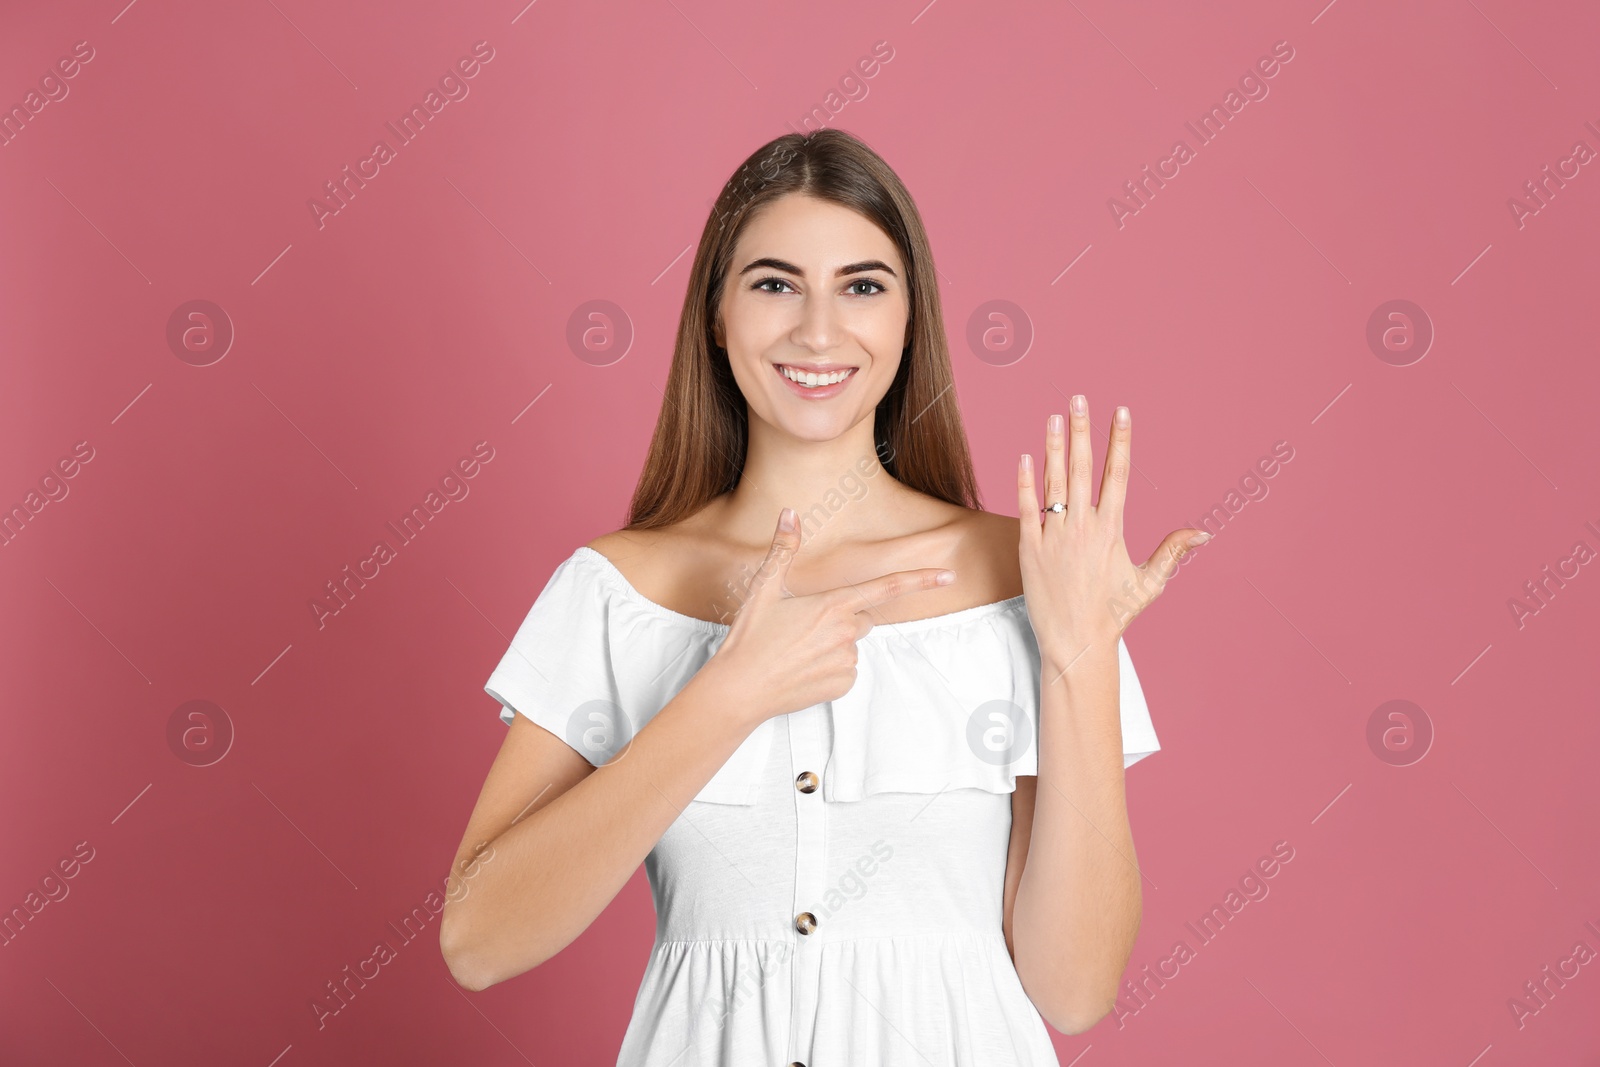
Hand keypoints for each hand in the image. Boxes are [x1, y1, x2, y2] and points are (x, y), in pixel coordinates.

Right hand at [707, 508, 957, 723]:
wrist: (739, 690)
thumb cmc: (750, 638)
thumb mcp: (764, 588)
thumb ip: (783, 549)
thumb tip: (790, 512)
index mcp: (833, 605)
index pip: (887, 588)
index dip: (920, 579)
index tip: (948, 575)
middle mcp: (847, 633)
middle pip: (861, 617)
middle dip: (841, 617)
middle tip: (803, 626)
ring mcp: (847, 662)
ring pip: (851, 645)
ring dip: (832, 644)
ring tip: (795, 651)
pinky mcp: (842, 686)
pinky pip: (845, 670)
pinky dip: (829, 668)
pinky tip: (801, 669)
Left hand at [1017, 397, 1210, 666]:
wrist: (1076, 643)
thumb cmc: (1114, 614)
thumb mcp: (1149, 582)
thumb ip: (1173, 551)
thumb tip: (1205, 532)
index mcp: (1111, 531)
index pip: (1116, 474)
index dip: (1118, 441)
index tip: (1121, 412)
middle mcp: (1082, 528)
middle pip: (1081, 468)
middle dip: (1082, 430)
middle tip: (1079, 398)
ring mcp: (1053, 537)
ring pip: (1053, 483)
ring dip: (1053, 447)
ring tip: (1054, 417)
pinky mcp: (1029, 549)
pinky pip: (1026, 508)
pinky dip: (1025, 482)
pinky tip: (1025, 456)